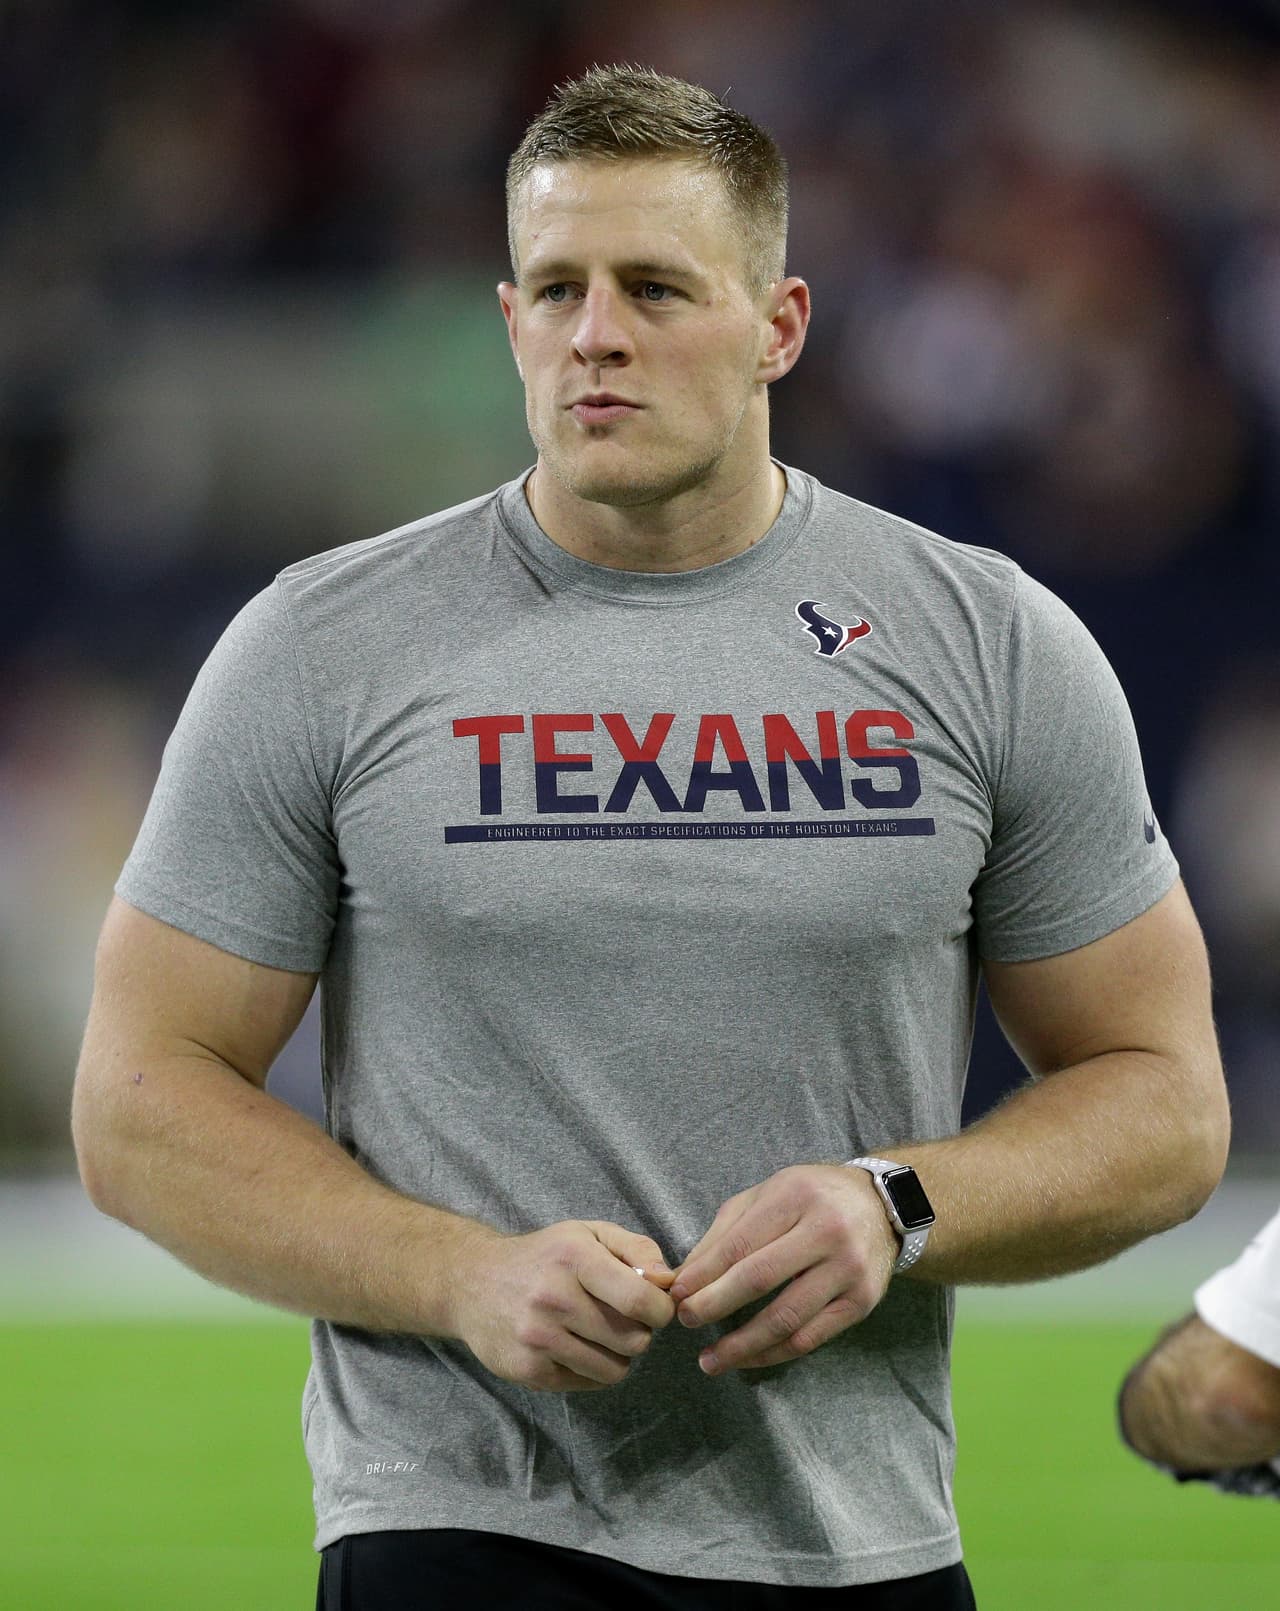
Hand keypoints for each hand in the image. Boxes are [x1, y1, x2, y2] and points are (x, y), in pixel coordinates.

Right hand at [452, 1219, 677, 1391]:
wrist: (472, 1283)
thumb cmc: (544, 1257)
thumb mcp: (588, 1234)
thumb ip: (636, 1249)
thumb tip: (669, 1281)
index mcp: (574, 1257)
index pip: (640, 1300)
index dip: (661, 1310)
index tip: (654, 1306)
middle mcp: (553, 1297)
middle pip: (634, 1340)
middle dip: (640, 1332)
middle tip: (623, 1320)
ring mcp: (538, 1337)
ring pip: (615, 1369)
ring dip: (618, 1355)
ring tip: (601, 1334)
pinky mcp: (528, 1370)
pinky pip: (588, 1383)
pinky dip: (592, 1369)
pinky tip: (576, 1347)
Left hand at [669, 1164, 897, 1374]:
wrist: (881, 1206)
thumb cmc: (811, 1198)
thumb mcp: (767, 1196)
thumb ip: (723, 1233)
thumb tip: (681, 1277)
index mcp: (795, 1196)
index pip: (740, 1243)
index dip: (703, 1274)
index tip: (675, 1295)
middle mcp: (826, 1230)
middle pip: (759, 1278)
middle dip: (715, 1305)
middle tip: (686, 1321)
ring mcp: (848, 1269)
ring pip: (786, 1318)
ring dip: (742, 1345)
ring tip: (709, 1360)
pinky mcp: (862, 1302)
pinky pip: (810, 1338)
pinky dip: (773, 1354)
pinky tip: (748, 1359)